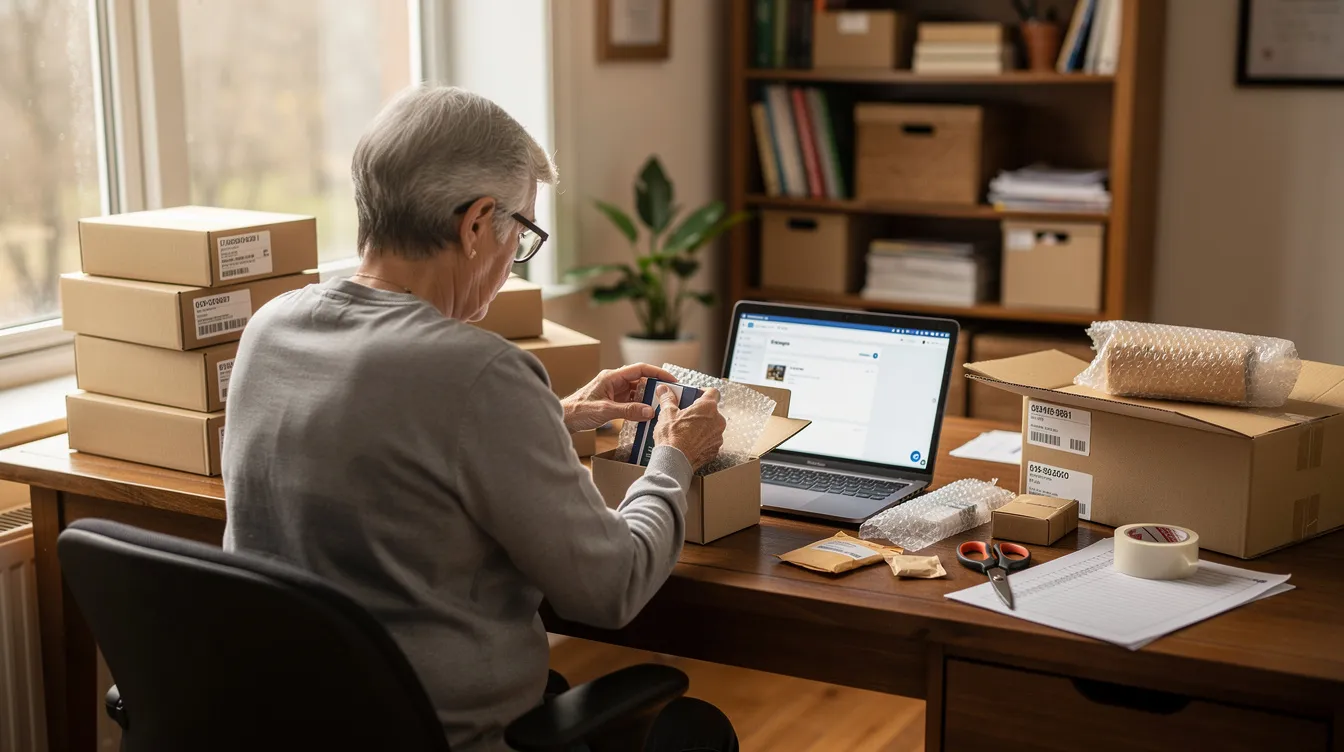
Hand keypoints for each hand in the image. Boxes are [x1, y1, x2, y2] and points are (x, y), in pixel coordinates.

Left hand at [561, 363, 679, 432]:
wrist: (564, 419)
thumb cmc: (578, 411)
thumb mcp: (605, 411)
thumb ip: (628, 411)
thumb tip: (650, 411)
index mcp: (612, 376)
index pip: (640, 369)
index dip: (658, 372)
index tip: (672, 379)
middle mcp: (614, 381)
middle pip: (641, 379)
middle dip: (655, 386)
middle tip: (670, 395)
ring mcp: (614, 391)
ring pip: (637, 391)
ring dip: (648, 398)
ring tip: (661, 406)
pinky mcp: (613, 401)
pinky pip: (631, 401)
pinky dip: (640, 406)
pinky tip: (646, 414)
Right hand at [653, 386, 725, 470]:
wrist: (674, 461)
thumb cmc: (673, 436)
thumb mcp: (667, 413)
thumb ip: (668, 398)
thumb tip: (664, 389)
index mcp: (708, 407)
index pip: (713, 392)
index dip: (704, 391)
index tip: (696, 394)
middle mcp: (718, 421)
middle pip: (711, 410)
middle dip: (700, 411)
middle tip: (686, 414)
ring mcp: (718, 437)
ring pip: (711, 426)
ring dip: (702, 426)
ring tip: (686, 430)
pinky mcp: (714, 450)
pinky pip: (709, 441)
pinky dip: (701, 440)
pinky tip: (689, 442)